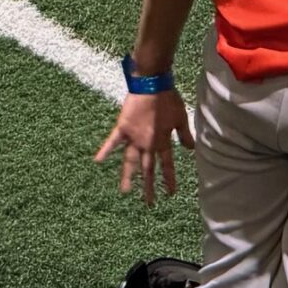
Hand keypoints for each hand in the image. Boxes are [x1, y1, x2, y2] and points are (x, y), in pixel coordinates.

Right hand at [93, 88, 192, 206]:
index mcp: (161, 142)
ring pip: (130, 161)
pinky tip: (97, 161)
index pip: (166, 165)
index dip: (169, 179)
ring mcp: (133, 137)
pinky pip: (112, 141)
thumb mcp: (181, 118)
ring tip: (125, 192)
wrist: (153, 83)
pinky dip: (105, 150)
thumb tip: (190, 149)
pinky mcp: (122, 127)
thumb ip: (184, 135)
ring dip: (128, 177)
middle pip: (147, 169)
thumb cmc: (169, 99)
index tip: (170, 193)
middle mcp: (147, 144)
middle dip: (148, 186)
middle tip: (149, 203)